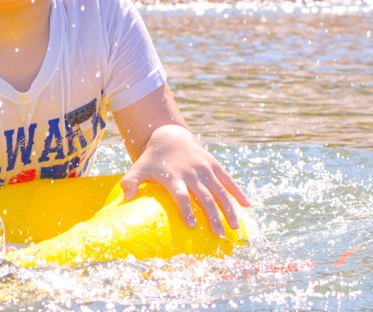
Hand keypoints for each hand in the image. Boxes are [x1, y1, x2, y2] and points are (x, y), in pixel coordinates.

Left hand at [119, 124, 249, 236]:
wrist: (169, 136)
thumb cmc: (152, 159)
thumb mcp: (138, 168)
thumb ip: (130, 182)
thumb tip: (125, 198)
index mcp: (173, 176)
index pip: (181, 195)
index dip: (187, 210)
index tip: (193, 226)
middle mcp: (192, 173)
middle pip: (205, 197)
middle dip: (213, 216)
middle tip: (219, 235)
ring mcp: (205, 169)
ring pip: (220, 191)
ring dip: (229, 209)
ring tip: (235, 227)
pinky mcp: (214, 165)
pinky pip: (228, 180)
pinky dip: (238, 192)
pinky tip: (247, 206)